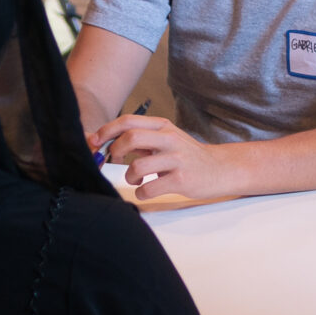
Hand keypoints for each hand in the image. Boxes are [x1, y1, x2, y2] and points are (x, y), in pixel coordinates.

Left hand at [92, 115, 239, 202]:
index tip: (94, 142)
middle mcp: (169, 138)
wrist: (220, 169)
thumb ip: (139, 139)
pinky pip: (150, 188)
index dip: (106, 131)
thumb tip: (103, 140)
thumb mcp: (165, 140)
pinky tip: (145, 191)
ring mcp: (176, 159)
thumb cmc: (187, 156)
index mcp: (162, 126)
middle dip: (115, 151)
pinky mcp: (182, 179)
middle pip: (130, 137)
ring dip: (129, 176)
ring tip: (136, 180)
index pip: (127, 121)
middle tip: (115, 161)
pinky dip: (141, 193)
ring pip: (138, 166)